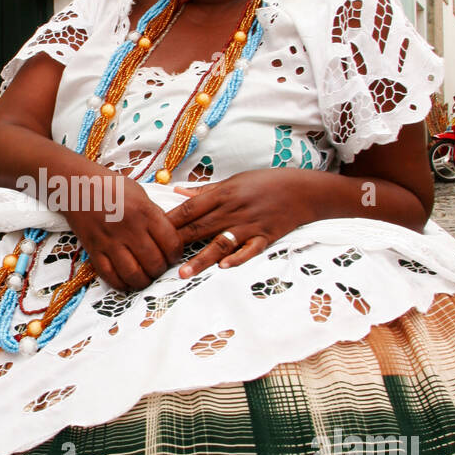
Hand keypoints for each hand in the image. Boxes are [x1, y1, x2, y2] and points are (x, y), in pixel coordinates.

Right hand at [64, 176, 184, 291]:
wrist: (76, 185)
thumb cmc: (111, 187)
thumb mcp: (140, 194)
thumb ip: (155, 215)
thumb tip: (168, 236)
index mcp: (145, 212)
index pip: (172, 243)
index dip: (176, 255)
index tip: (172, 256)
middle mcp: (129, 228)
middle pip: (154, 263)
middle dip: (160, 270)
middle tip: (158, 268)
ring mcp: (110, 240)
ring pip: (134, 274)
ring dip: (143, 281)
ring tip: (144, 277)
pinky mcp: (93, 249)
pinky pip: (110, 275)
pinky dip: (121, 284)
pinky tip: (126, 281)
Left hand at [166, 169, 313, 276]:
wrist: (303, 190)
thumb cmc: (266, 182)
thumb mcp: (234, 180)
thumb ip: (205, 191)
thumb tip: (177, 191)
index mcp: (224, 193)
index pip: (190, 208)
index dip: (170, 220)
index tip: (151, 231)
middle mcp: (234, 210)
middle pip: (200, 227)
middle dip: (177, 242)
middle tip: (158, 257)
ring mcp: (249, 225)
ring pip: (220, 242)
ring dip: (200, 258)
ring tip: (183, 273)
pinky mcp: (265, 237)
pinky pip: (249, 250)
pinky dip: (237, 258)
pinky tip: (223, 267)